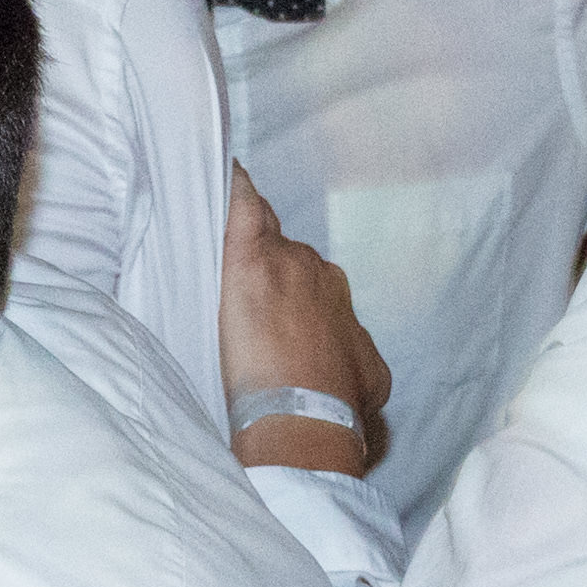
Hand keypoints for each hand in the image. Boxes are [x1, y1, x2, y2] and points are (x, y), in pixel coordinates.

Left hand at [217, 168, 389, 475]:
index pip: (304, 277)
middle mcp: (315, 272)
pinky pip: (242, 211)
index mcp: (337, 295)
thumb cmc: (337, 403)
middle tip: (242, 292)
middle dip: (265, 269)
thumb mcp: (366, 377)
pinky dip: (235, 192)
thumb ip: (355, 354)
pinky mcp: (249, 262)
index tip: (275, 298)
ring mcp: (283, 263)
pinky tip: (225, 172)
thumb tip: (354, 362)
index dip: (286, 287)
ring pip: (260, 237)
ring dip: (245, 242)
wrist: (309, 414)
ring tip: (220, 239)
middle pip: (282, 256)